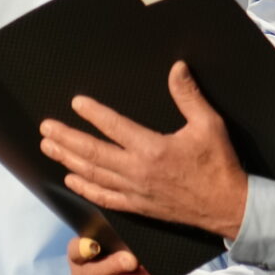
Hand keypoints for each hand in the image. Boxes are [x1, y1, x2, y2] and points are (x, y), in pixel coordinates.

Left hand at [40, 63, 249, 239]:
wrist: (228, 206)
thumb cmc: (219, 164)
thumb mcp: (209, 125)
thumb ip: (189, 96)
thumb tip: (177, 68)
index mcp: (153, 149)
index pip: (114, 127)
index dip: (93, 114)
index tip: (76, 103)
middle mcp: (138, 171)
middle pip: (92, 153)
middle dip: (66, 139)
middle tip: (46, 128)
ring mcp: (135, 191)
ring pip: (93, 175)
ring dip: (68, 160)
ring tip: (50, 147)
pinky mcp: (138, 206)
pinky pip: (105, 198)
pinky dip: (85, 189)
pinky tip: (71, 180)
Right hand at [70, 236, 166, 274]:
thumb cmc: (120, 264)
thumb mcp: (116, 250)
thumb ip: (117, 242)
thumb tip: (132, 239)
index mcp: (79, 260)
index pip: (75, 251)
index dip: (83, 248)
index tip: (95, 245)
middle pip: (94, 273)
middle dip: (116, 265)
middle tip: (133, 260)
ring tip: (151, 272)